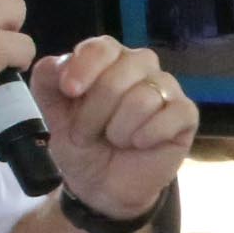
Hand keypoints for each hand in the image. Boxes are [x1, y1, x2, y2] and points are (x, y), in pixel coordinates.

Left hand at [32, 36, 196, 218]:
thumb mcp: (53, 114)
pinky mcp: (185, 114)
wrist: (102, 186)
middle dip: (97, 109)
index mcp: (109, 59)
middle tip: (87, 133)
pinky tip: (139, 144)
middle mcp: (140, 67)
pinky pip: (171, 115)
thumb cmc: (82, 144)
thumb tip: (57, 64)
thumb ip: (48, 82)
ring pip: (143, 97)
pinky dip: (148, 135)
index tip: (70, 91)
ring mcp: (166, 89)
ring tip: (115, 141)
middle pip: (123, 70)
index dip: (85, 67)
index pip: (102, 47)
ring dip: (119, 129)